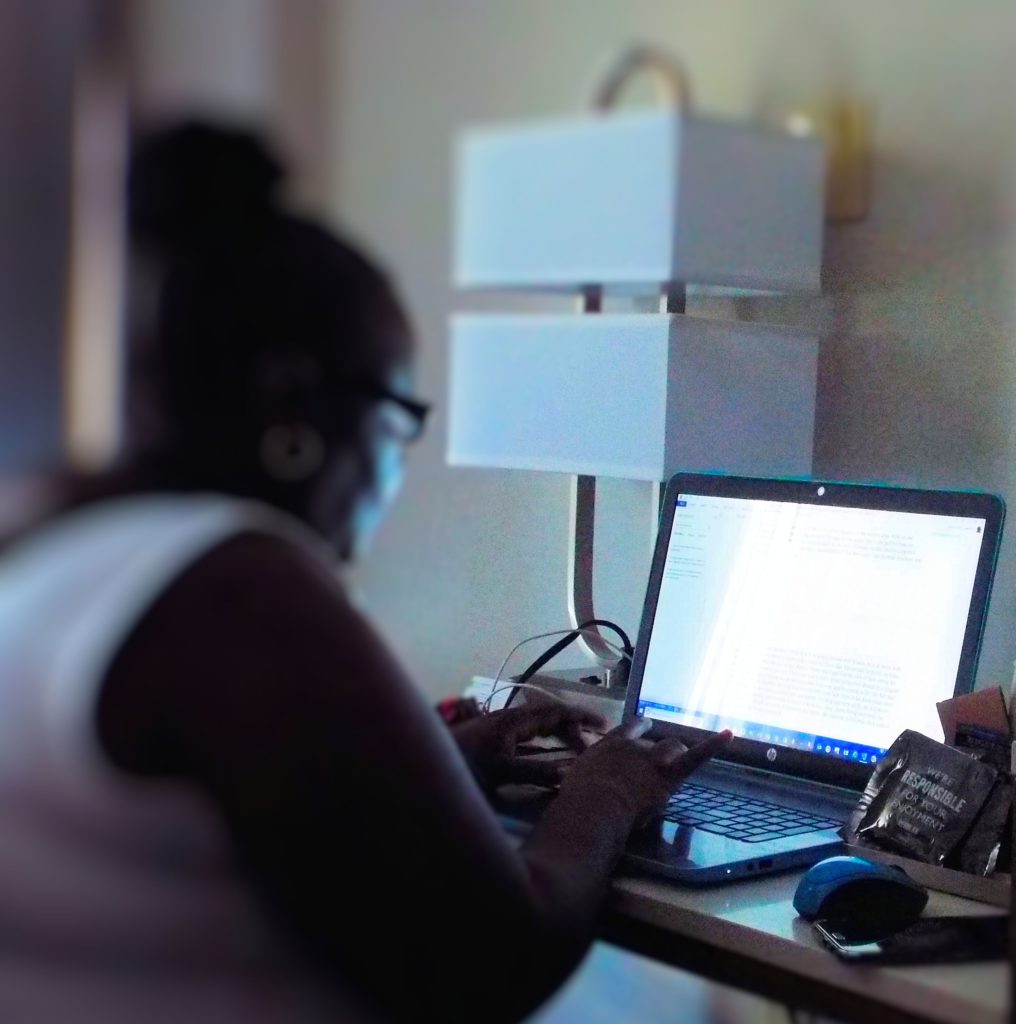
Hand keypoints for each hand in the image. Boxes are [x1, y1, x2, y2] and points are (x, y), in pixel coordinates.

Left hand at [448, 701, 606, 788]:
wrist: (421, 764)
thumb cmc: (460, 766)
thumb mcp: (500, 770)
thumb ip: (534, 771)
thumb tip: (569, 772)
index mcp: (512, 721)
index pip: (553, 712)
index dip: (578, 717)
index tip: (602, 726)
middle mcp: (507, 721)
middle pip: (546, 717)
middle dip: (571, 727)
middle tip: (592, 743)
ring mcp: (498, 731)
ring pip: (536, 728)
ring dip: (557, 736)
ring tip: (577, 749)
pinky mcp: (491, 743)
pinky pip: (526, 738)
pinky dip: (543, 745)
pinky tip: (547, 760)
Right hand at [558, 720, 732, 828]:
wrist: (596, 806)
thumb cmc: (578, 798)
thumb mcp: (574, 779)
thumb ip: (582, 775)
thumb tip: (572, 779)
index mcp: (610, 745)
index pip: (628, 728)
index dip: (639, 726)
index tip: (644, 723)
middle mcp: (634, 747)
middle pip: (654, 740)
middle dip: (660, 746)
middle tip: (662, 751)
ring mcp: (653, 761)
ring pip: (672, 748)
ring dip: (676, 753)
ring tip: (679, 760)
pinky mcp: (668, 779)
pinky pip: (695, 758)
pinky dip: (713, 744)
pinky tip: (729, 735)